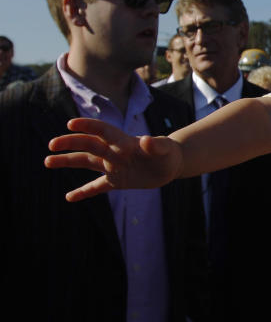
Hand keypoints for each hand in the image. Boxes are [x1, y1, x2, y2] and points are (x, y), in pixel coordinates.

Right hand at [44, 117, 182, 200]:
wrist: (171, 164)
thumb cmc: (168, 152)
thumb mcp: (165, 148)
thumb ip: (156, 144)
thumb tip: (146, 140)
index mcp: (124, 142)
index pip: (103, 131)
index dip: (89, 126)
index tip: (71, 124)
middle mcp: (114, 153)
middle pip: (89, 146)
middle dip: (71, 144)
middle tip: (52, 145)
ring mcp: (114, 166)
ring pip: (87, 162)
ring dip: (68, 161)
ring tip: (47, 161)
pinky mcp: (117, 181)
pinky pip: (97, 187)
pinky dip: (84, 192)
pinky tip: (69, 197)